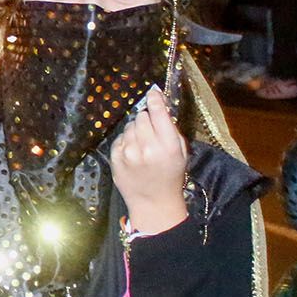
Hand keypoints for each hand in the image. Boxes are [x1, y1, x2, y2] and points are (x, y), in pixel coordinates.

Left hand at [109, 87, 187, 235]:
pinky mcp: (116, 157)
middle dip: (147, 120)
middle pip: (142, 117)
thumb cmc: (170, 177)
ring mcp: (130, 153)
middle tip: (151, 131)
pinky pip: (120, 137)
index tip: (153, 93)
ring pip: (130, 126)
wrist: (153, 202)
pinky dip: (126, 141)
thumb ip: (172, 130)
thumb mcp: (181, 153)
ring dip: (136, 130)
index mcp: (169, 146)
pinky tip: (133, 152)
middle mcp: (148, 147)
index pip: (158, 112)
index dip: (155, 99)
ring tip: (142, 145)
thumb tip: (160, 107)